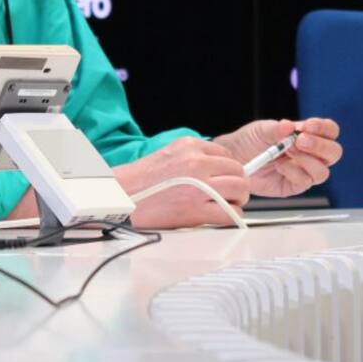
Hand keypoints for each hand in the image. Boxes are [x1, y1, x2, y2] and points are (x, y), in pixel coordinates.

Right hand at [113, 137, 250, 228]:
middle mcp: (197, 163)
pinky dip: (232, 215)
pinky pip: (230, 212)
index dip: (229, 169)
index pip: (228, 155)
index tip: (226, 178)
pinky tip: (223, 215)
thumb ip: (196, 157)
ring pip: (240, 190)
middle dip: (239, 184)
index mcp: (190, 146)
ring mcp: (198, 187)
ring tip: (228, 204)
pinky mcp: (196, 210)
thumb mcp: (170, 154)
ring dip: (238, 199)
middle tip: (233, 193)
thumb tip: (221, 168)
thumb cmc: (143, 180)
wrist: (122, 197)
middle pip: (239, 172)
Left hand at [214, 117, 341, 196]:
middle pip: (334, 153)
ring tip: (287, 152)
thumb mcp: (261, 130)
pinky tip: (279, 166)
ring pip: (323, 172)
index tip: (308, 126)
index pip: (330, 131)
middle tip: (300, 141)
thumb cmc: (250, 141)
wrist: (234, 158)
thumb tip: (289, 126)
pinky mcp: (294, 186)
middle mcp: (310, 154)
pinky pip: (305, 182)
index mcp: (308, 135)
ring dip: (307, 161)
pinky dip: (293, 173)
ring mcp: (304, 171)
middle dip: (320, 146)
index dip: (324, 128)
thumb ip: (276, 129)